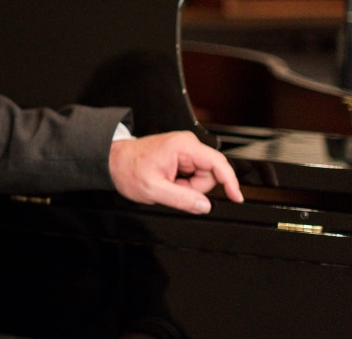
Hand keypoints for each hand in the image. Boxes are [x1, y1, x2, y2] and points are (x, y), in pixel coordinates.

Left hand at [108, 131, 243, 213]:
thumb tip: (204, 206)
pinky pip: (194, 176)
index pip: (218, 163)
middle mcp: (187, 144)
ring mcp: (185, 150)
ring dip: (188, 187)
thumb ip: (182, 199)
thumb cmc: (128, 168)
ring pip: (202, 177)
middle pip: (210, 173)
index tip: (236, 196)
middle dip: (195, 188)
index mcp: (182, 146)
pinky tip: (169, 181)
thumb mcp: (154, 189)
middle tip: (172, 188)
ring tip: (167, 184)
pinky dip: (184, 184)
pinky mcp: (183, 156)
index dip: (230, 181)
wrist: (115, 160)